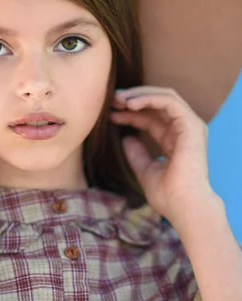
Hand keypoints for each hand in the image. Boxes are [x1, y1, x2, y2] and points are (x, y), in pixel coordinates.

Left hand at [109, 86, 216, 224]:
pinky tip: (131, 104)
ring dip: (139, 94)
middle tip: (111, 99)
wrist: (184, 206)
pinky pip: (169, 101)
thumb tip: (125, 139)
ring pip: (164, 96)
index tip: (110, 114)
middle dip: (133, 98)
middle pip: (157, 103)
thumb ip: (136, 154)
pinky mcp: (191, 125)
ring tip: (118, 99)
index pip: (150, 118)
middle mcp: (183, 130)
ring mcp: (189, 126)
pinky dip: (149, 98)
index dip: (129, 114)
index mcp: (174, 140)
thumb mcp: (145, 171)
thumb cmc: (168, 196)